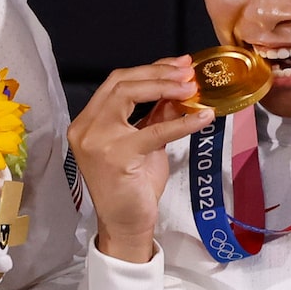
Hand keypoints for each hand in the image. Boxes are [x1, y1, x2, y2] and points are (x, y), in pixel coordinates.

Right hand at [68, 57, 210, 262]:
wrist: (125, 224)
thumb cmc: (132, 186)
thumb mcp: (146, 142)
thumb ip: (156, 115)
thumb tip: (180, 89)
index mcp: (88, 122)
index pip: (116, 83)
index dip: (150, 69)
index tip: (179, 65)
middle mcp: (85, 127)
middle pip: (121, 82)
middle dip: (159, 73)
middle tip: (189, 74)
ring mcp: (97, 140)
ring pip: (129, 95)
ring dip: (165, 87)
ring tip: (193, 89)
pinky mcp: (116, 155)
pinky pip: (154, 130)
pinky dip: (183, 122)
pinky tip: (204, 118)